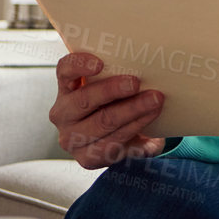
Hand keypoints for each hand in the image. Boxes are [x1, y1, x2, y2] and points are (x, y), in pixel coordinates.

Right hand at [47, 52, 165, 168]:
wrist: (109, 137)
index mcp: (66, 88)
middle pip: (84, 100)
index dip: (80, 65)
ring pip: (103, 124)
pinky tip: (153, 133)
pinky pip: (114, 147)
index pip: (65, 71)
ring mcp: (72, 139)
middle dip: (112, 90)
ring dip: (133, 112)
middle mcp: (63, 114)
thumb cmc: (112, 101)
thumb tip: (146, 59)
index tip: (100, 63)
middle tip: (136, 83)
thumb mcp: (109, 84)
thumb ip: (118, 71)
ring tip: (155, 101)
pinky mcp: (87, 159)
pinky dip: (137, 137)